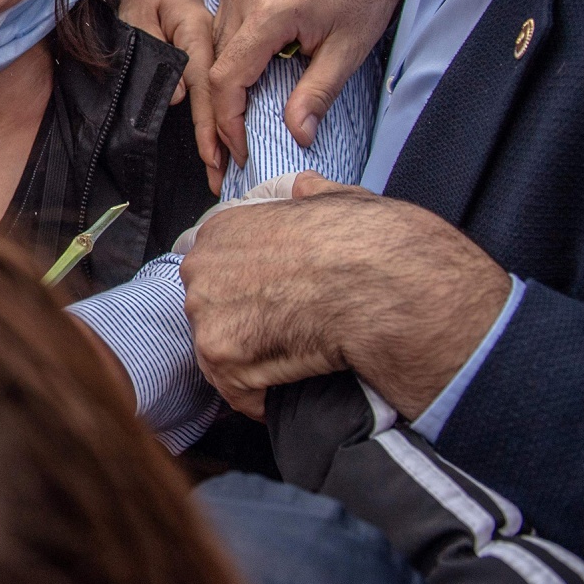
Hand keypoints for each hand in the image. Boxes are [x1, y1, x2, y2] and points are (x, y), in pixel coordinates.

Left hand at [119, 0, 222, 191]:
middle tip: (223, 181)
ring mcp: (225, 49)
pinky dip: (228, 115)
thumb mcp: (135, 11)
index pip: (207, 83)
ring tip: (230, 172)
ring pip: (231, 94)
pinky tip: (229, 143)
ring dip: (230, 133)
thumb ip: (151, 46)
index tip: (213, 158)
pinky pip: (228, 88)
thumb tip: (177, 97)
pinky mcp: (223, 56)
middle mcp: (219, 41)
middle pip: (225, 96)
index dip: (210, 122)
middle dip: (225, 140)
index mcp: (199, 29)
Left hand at [180, 181, 509, 419]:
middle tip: (290, 336)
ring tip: (299, 362)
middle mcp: (201, 269)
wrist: (383, 285)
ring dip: (255, 364)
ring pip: (222, 352)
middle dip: (244, 328)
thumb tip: (303, 186)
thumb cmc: (369, 243)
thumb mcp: (338, 200)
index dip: (245, 292)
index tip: (274, 304)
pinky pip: (239, 390)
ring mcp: (206, 314)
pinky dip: (266, 397)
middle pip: (212, 311)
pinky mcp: (221, 357)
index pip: (215, 270)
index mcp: (223, 229)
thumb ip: (310, 197)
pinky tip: (296, 387)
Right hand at [209, 0, 424, 163]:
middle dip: (224, 111)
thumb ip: (317, 94)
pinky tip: (248, 81)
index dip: (228, 122)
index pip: (228, 78)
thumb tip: (297, 136)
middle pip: (216, 65)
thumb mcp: (349, 50)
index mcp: (268, 10)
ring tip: (243, 120)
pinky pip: (223, 29)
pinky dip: (232, 59)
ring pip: (214, 48)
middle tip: (236, 147)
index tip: (240, 151)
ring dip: (226, 86)